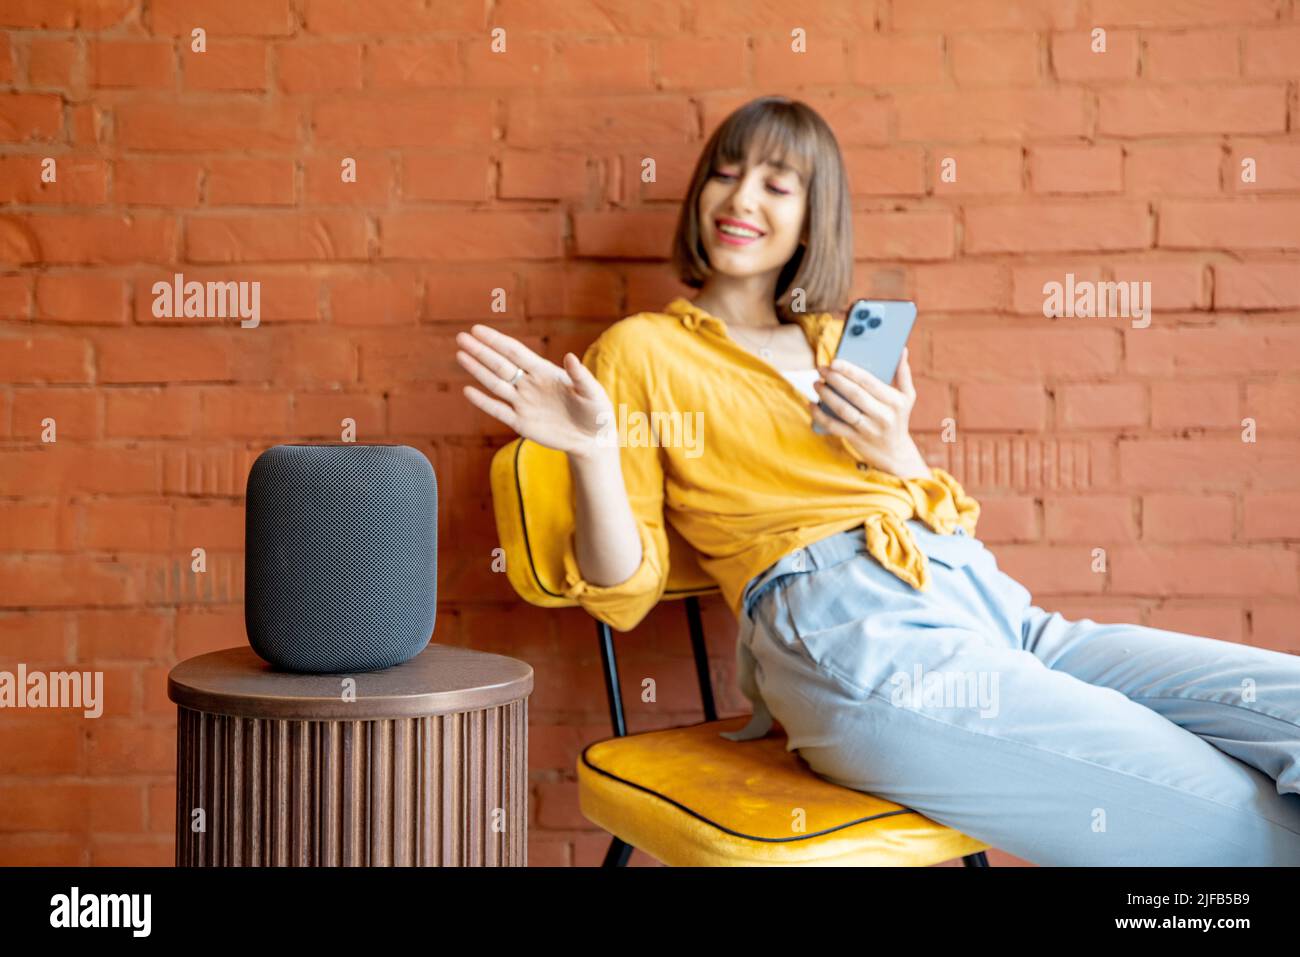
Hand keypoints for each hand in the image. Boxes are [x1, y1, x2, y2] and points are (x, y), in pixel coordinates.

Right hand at [455, 325, 613, 460]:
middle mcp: (529, 384)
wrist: (592, 439)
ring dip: (478, 370)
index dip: (496, 340)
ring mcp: (523, 403)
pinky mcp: (520, 423)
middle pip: (500, 365)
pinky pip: (498, 410)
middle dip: (481, 351)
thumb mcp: (592, 393)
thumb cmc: (595, 411)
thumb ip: (580, 376)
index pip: (515, 352)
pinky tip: (468, 391)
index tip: (478, 329)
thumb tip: (570, 356)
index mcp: (544, 372)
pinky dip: (483, 402)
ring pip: (495, 384)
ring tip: (460, 355)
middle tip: (461, 337)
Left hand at [809, 346, 929, 478]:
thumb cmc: (898, 419)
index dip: (850, 370)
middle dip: (835, 379)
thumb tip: (902, 350)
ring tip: (816, 383)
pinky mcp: (856, 440)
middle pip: (854, 394)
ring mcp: (869, 429)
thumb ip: (904, 374)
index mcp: (894, 401)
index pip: (869, 382)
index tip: (834, 362)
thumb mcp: (907, 398)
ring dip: (826, 395)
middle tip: (821, 368)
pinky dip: (820, 416)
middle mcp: (883, 415)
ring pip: (843, 410)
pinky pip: (834, 427)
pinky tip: (811, 404)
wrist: (895, 454)